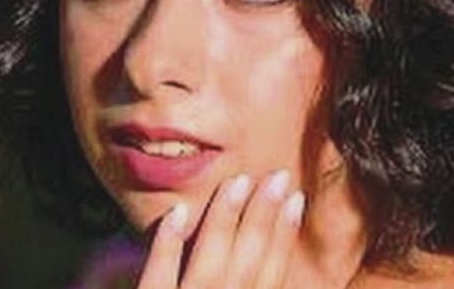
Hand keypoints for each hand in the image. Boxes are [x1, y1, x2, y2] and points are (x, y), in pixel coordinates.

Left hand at [135, 171, 305, 288]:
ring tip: (237, 182)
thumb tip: (266, 256)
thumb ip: (241, 287)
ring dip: (225, 222)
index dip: (285, 237)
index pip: (272, 277)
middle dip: (264, 218)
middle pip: (248, 266)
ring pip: (210, 269)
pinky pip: (157, 281)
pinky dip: (167, 247)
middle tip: (278, 175)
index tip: (296, 198)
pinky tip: (177, 211)